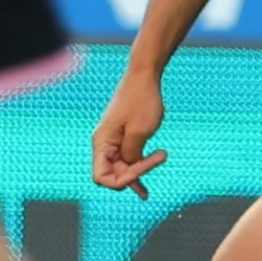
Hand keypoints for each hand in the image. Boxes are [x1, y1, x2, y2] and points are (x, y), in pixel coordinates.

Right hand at [90, 65, 168, 196]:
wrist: (144, 76)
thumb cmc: (141, 101)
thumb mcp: (139, 132)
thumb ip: (132, 155)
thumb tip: (129, 169)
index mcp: (101, 143)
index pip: (101, 178)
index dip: (121, 181)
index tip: (141, 168)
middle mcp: (103, 144)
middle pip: (113, 174)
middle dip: (134, 174)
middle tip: (159, 157)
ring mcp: (113, 141)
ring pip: (121, 168)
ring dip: (139, 171)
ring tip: (153, 176)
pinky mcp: (123, 137)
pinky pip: (126, 159)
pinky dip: (137, 169)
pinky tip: (143, 184)